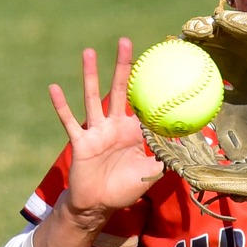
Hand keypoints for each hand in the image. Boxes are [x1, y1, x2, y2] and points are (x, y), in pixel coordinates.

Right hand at [48, 38, 163, 228]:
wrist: (99, 205)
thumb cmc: (125, 188)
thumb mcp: (152, 172)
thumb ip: (167, 157)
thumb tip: (192, 145)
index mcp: (133, 130)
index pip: (143, 101)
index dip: (150, 83)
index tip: (157, 61)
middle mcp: (114, 125)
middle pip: (119, 89)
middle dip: (122, 66)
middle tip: (125, 41)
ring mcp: (96, 131)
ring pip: (92, 98)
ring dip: (90, 75)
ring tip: (88, 52)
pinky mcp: (80, 141)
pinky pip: (70, 121)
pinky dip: (62, 105)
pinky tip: (54, 88)